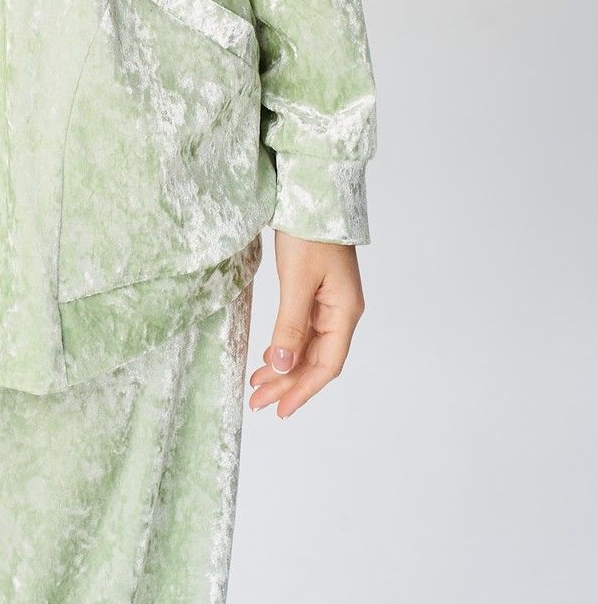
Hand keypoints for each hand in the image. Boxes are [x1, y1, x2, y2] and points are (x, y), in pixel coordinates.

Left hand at [248, 231, 365, 417]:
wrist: (312, 194)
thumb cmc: (309, 233)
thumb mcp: (296, 281)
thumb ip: (290, 325)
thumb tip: (282, 365)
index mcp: (345, 312)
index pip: (326, 365)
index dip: (303, 390)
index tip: (280, 410)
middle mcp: (341, 311)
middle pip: (316, 359)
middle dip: (287, 383)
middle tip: (258, 402)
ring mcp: (330, 301)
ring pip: (308, 346)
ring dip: (284, 367)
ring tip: (258, 385)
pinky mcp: (317, 290)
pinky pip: (303, 329)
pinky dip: (286, 345)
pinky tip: (270, 355)